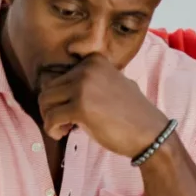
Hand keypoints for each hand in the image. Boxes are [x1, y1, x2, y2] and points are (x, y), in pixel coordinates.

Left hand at [37, 56, 168, 157]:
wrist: (150, 134)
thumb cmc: (130, 116)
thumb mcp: (111, 87)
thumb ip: (89, 83)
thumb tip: (55, 89)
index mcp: (94, 61)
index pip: (58, 75)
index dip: (59, 96)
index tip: (70, 110)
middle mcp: (87, 69)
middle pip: (48, 88)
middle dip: (51, 108)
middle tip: (65, 123)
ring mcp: (83, 87)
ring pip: (45, 101)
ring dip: (49, 118)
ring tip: (64, 129)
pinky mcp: (80, 107)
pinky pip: (50, 118)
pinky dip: (52, 129)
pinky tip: (63, 134)